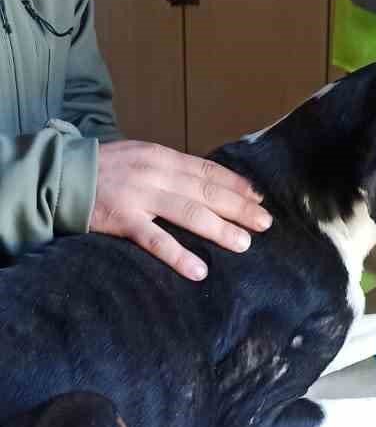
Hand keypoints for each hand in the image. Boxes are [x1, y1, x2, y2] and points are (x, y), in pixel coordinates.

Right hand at [91, 141, 271, 279]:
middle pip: (206, 191)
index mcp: (162, 157)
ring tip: (243, 244)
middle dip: (239, 207)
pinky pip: (154, 239)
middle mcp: (156, 173)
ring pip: (188, 213)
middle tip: (265, 223)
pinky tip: (197, 270)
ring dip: (219, 229)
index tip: (259, 197)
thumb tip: (204, 185)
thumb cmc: (104, 170)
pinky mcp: (122, 219)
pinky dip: (177, 254)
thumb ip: (169, 170)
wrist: (58, 175)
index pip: (207, 170)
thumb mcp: (140, 158)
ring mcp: (139, 196)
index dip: (236, 184)